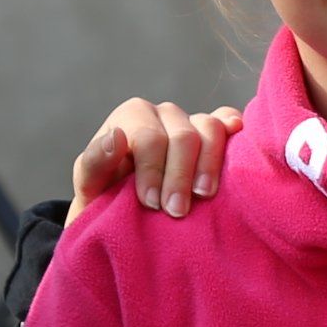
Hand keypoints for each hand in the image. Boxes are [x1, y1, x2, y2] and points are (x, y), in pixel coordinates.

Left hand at [70, 97, 240, 223]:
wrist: (126, 212)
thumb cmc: (106, 198)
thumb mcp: (90, 185)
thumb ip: (95, 162)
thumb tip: (117, 137)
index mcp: (132, 118)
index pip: (149, 137)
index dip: (152, 170)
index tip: (150, 203)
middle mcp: (164, 114)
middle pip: (183, 136)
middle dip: (179, 176)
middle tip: (176, 211)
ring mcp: (191, 122)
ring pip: (210, 128)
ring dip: (209, 164)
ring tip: (203, 195)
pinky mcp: (214, 134)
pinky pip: (228, 121)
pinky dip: (234, 129)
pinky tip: (237, 144)